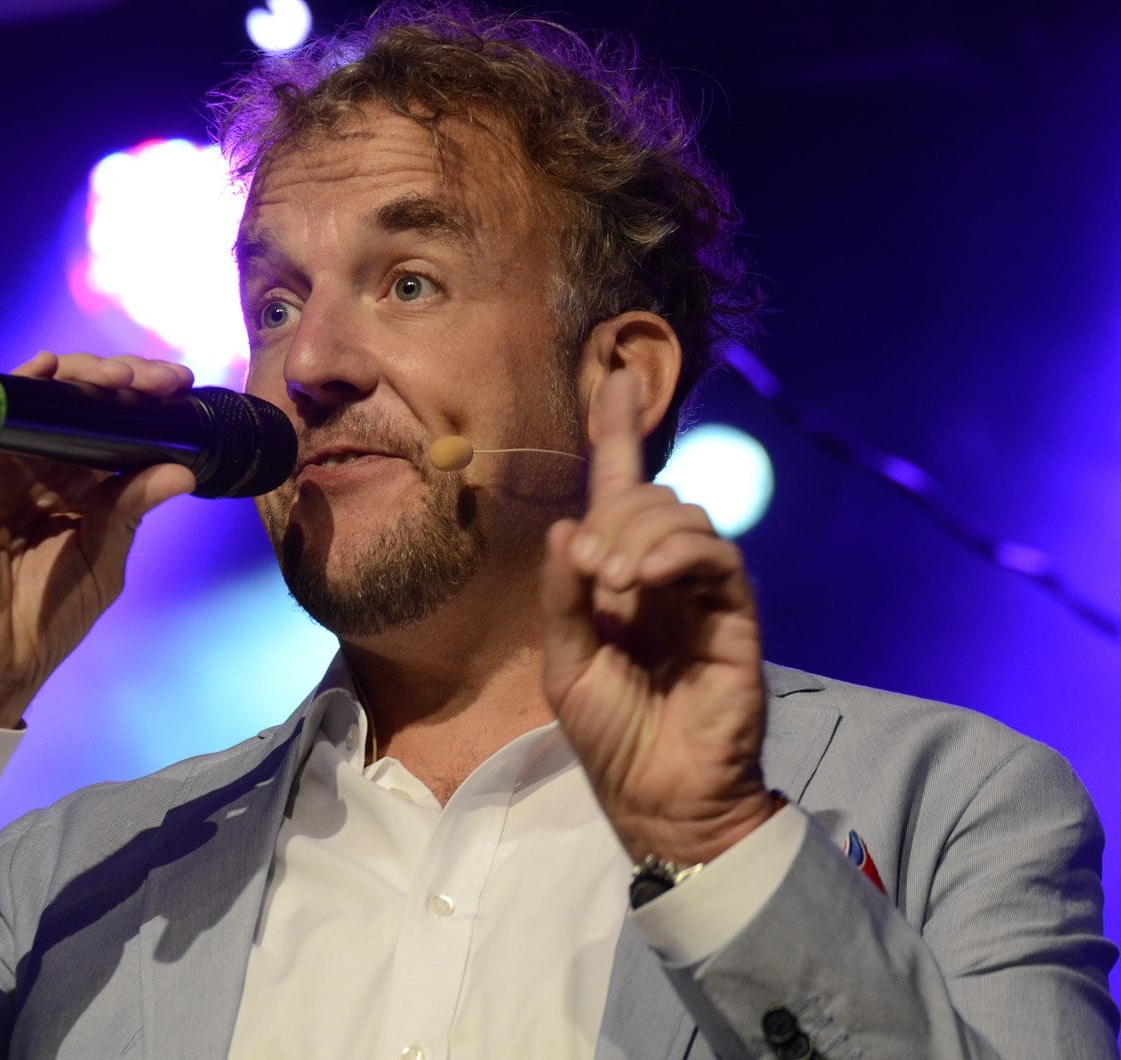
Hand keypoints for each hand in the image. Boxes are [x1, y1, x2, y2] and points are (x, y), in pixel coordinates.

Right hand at [0, 352, 198, 727]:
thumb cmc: (44, 619)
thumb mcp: (103, 558)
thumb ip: (132, 509)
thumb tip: (182, 469)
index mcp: (74, 487)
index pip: (109, 427)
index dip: (144, 403)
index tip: (183, 389)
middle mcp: (37, 468)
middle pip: (77, 403)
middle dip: (123, 381)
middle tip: (164, 380)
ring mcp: (0, 468)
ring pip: (38, 400)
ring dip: (83, 378)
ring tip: (124, 379)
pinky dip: (18, 389)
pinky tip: (50, 371)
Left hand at [540, 370, 775, 864]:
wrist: (660, 797)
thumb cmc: (611, 735)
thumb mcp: (565, 663)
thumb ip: (563, 596)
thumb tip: (570, 525)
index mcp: (620, 579)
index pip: (622, 490)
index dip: (619, 432)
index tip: (612, 375)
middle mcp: (664, 574)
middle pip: (651, 497)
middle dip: (616, 516)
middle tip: (593, 574)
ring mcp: (704, 592)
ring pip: (685, 516)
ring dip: (640, 535)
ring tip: (613, 585)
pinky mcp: (737, 614)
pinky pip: (717, 554)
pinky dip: (677, 552)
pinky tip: (644, 580)